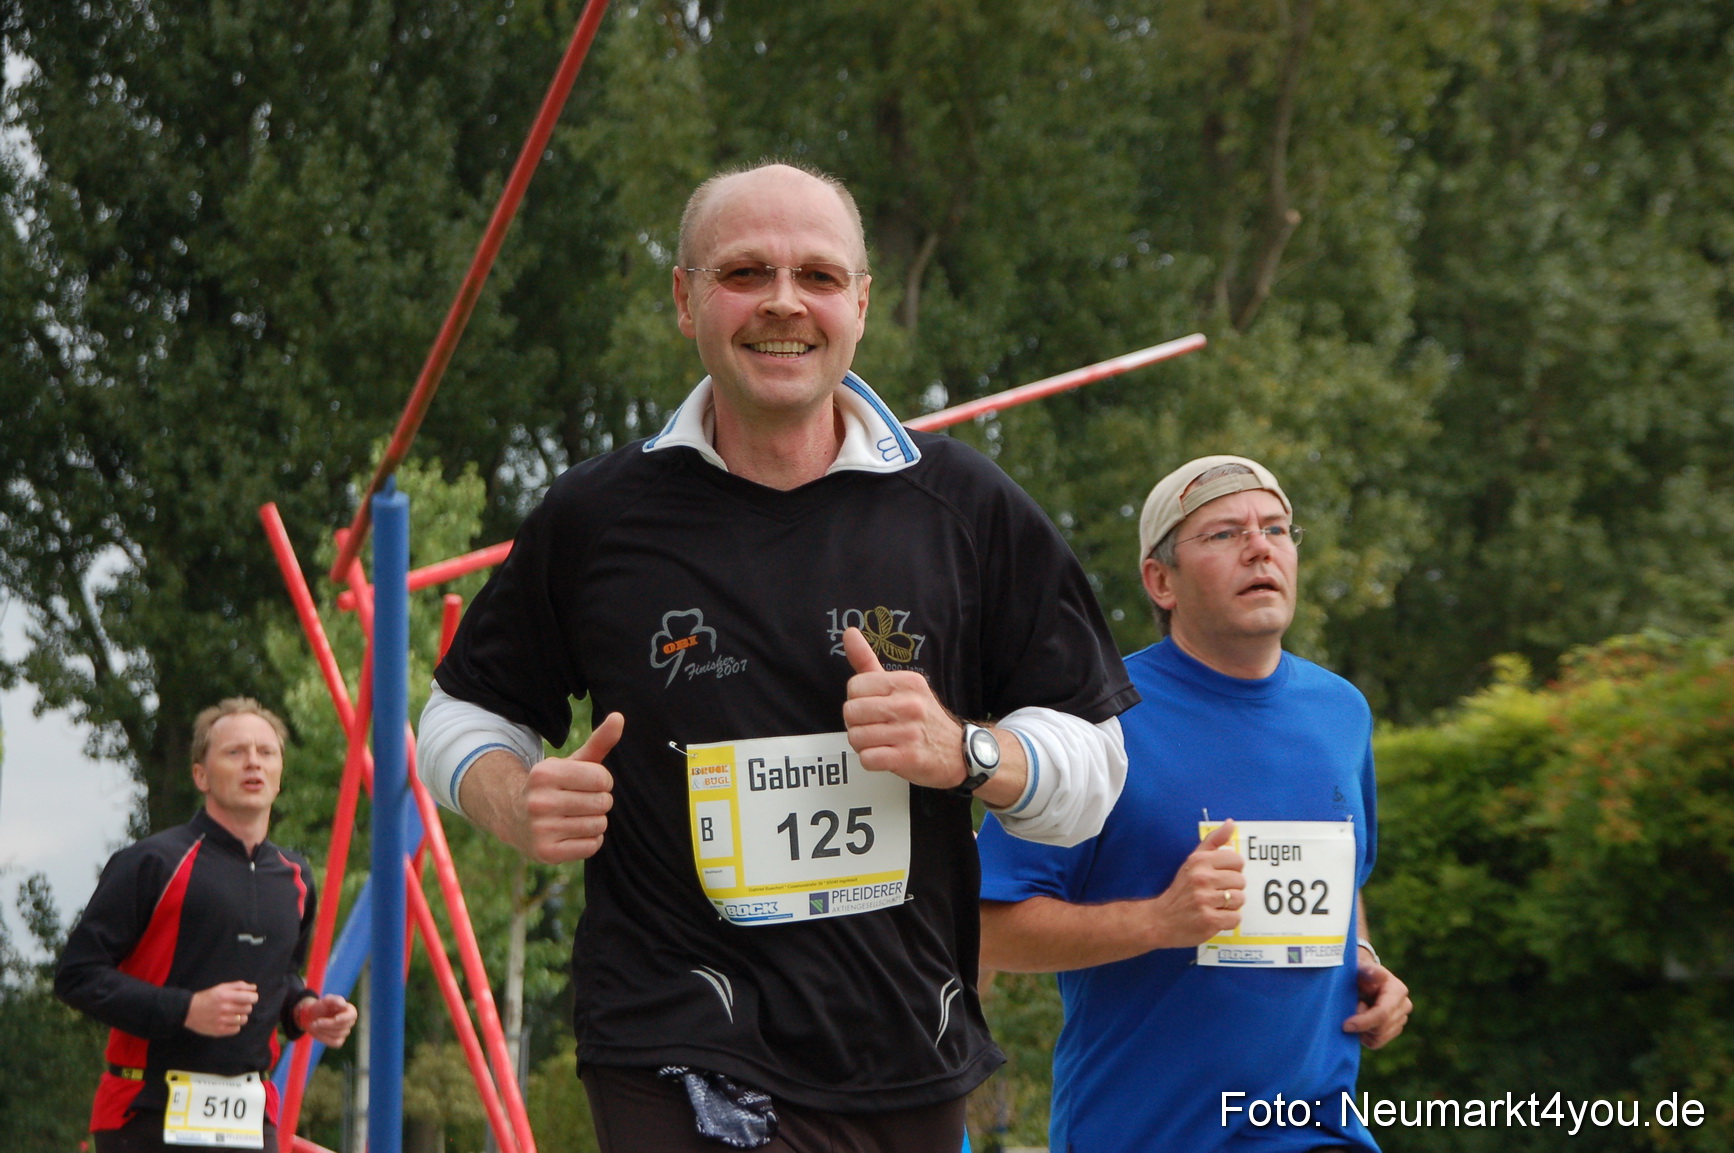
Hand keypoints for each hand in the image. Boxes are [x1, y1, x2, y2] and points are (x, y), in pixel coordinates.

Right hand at [185, 980, 258, 1036]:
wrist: (187, 1011)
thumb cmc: (207, 997)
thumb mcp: (222, 987)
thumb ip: (239, 986)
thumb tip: (254, 988)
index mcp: (226, 996)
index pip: (250, 998)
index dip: (253, 997)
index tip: (249, 998)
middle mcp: (224, 1008)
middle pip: (248, 1009)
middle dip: (246, 1006)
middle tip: (237, 1005)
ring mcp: (221, 1021)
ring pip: (244, 1020)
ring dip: (241, 1016)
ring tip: (232, 1014)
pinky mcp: (219, 1031)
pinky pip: (237, 1029)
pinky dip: (235, 1025)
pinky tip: (228, 1021)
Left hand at [295, 994, 358, 1047]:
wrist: (312, 1017)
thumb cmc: (321, 1006)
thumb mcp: (326, 1000)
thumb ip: (335, 1000)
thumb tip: (343, 1004)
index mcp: (350, 1010)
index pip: (352, 1016)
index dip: (344, 1018)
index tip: (335, 1018)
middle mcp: (350, 1022)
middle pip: (343, 1026)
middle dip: (328, 1024)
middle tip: (315, 1022)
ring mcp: (345, 1032)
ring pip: (337, 1035)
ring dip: (323, 1030)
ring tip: (315, 1025)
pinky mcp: (339, 1041)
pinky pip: (334, 1042)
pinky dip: (324, 1038)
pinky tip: (318, 1032)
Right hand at [511, 712, 622, 862]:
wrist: (513, 815)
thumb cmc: (553, 786)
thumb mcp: (572, 761)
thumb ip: (599, 741)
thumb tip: (619, 717)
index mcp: (544, 773)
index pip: (602, 778)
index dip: (602, 781)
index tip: (587, 783)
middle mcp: (539, 801)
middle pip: (602, 803)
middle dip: (599, 801)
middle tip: (581, 801)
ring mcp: (541, 829)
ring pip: (599, 825)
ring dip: (595, 821)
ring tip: (576, 816)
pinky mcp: (546, 853)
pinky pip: (592, 846)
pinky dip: (590, 840)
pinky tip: (573, 832)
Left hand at [840, 627, 966, 788]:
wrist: (959, 752)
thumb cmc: (923, 717)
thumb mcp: (902, 685)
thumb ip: (869, 661)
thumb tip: (848, 632)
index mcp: (907, 682)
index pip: (855, 686)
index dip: (857, 700)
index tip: (873, 706)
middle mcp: (909, 704)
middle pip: (851, 712)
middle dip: (856, 723)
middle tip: (875, 726)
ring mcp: (909, 732)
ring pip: (856, 737)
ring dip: (863, 744)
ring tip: (881, 741)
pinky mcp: (908, 758)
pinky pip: (867, 758)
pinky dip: (871, 760)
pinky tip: (885, 755)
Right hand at [1146, 819, 1244, 948]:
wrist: (1160, 920)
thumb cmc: (1180, 890)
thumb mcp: (1193, 861)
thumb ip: (1213, 841)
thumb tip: (1231, 823)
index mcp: (1199, 861)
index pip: (1237, 860)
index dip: (1232, 870)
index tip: (1220, 876)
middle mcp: (1201, 878)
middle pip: (1241, 881)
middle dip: (1231, 889)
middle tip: (1215, 893)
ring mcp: (1205, 900)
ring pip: (1240, 899)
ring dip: (1230, 906)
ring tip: (1214, 905)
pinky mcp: (1209, 920)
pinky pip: (1235, 918)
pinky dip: (1228, 920)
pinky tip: (1214, 917)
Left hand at [1344, 949, 1411, 1048]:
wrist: (1363, 978)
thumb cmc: (1359, 972)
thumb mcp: (1360, 968)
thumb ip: (1368, 971)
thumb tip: (1381, 975)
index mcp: (1398, 990)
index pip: (1382, 1014)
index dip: (1363, 1022)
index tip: (1345, 1025)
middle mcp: (1404, 1005)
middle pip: (1380, 1028)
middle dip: (1361, 1024)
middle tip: (1349, 1010)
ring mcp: (1402, 1019)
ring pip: (1379, 1037)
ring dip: (1363, 1030)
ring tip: (1356, 1013)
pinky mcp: (1395, 1029)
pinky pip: (1377, 1042)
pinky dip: (1365, 1036)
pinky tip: (1360, 1023)